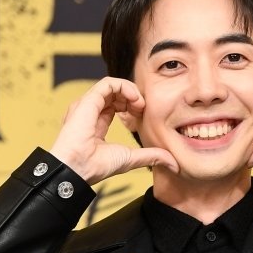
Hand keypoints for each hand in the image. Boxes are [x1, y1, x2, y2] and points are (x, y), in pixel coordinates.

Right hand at [48, 77, 178, 184]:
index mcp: (96, 123)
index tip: (142, 114)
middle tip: (143, 109)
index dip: (132, 105)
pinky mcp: (88, 100)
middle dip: (133, 97)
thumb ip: (151, 157)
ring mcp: (88, 105)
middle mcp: (90, 111)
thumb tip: (174, 163)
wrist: (78, 169)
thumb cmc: (96, 166)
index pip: (115, 104)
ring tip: (140, 104)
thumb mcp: (131, 159)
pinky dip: (124, 86)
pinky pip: (108, 83)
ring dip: (131, 91)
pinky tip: (135, 99)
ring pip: (112, 85)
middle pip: (114, 93)